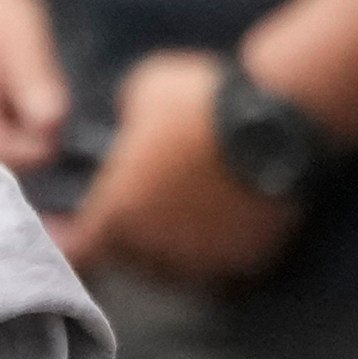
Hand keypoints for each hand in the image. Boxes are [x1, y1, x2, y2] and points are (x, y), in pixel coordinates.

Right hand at [0, 0, 72, 172]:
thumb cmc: (4, 13)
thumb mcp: (26, 44)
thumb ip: (38, 84)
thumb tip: (54, 126)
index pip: (2, 152)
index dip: (36, 148)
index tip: (60, 124)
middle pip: (5, 159)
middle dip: (36, 144)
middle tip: (56, 110)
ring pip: (10, 152)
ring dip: (35, 136)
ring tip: (46, 100)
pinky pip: (11, 138)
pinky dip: (30, 128)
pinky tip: (37, 101)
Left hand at [52, 50, 300, 285]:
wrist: (279, 116)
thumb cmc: (201, 99)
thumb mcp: (143, 91)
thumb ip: (126, 121)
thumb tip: (132, 127)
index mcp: (118, 211)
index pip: (80, 251)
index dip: (78, 242)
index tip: (81, 230)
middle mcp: (155, 247)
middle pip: (130, 259)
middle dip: (131, 239)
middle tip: (147, 209)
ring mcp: (203, 260)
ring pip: (176, 267)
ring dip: (174, 248)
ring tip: (187, 215)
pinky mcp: (246, 263)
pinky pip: (222, 267)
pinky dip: (220, 250)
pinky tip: (226, 223)